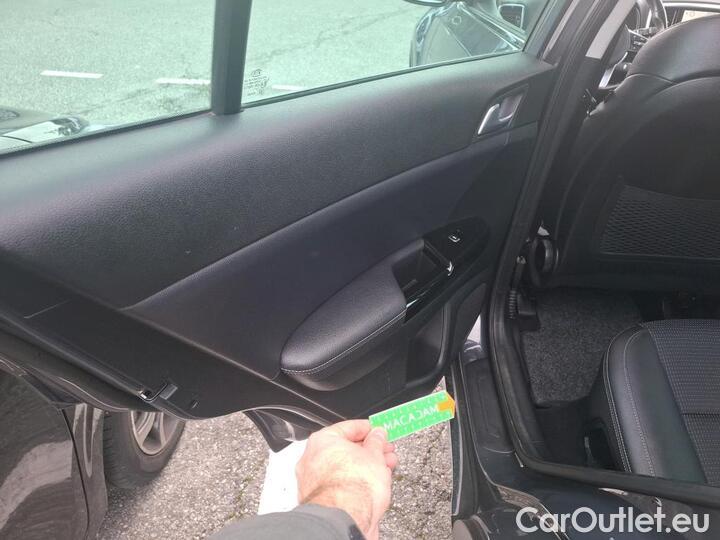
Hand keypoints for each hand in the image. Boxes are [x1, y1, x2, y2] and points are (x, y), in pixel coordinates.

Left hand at [296, 420, 397, 539]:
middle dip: (369, 451)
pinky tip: (372, 486)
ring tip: (385, 470)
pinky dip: (356, 483)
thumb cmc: (353, 487)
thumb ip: (377, 441)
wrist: (345, 519)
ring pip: (343, 469)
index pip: (348, 428)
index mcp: (322, 441)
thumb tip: (378, 435)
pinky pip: (340, 485)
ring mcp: (314, 482)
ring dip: (365, 467)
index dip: (368, 429)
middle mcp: (312, 459)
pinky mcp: (320, 501)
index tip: (379, 432)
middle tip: (385, 451)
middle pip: (345, 449)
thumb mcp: (375, 455)